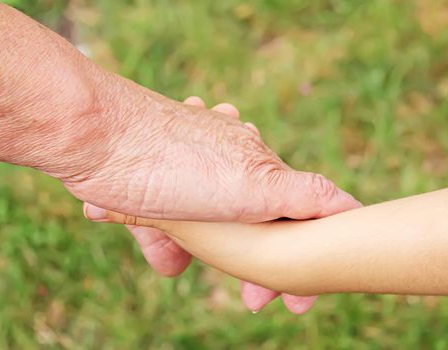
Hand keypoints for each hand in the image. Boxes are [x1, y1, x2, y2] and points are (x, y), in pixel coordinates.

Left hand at [74, 94, 360, 312]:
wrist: (93, 141)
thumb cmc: (174, 162)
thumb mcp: (251, 186)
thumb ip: (302, 195)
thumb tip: (354, 209)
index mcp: (260, 169)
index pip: (297, 221)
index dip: (301, 264)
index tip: (297, 303)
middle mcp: (231, 171)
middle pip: (252, 233)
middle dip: (249, 267)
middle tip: (252, 301)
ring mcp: (193, 180)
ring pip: (209, 234)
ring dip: (197, 255)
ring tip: (170, 259)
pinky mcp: (156, 189)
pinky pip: (171, 226)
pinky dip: (165, 243)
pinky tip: (155, 246)